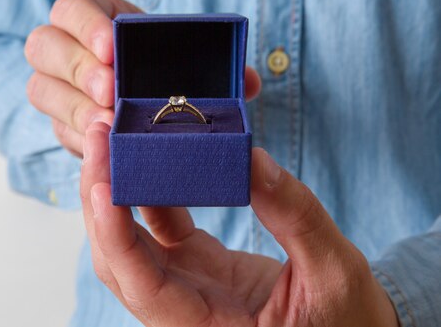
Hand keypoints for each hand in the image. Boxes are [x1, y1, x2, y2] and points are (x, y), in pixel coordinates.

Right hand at [25, 0, 260, 156]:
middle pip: (43, 46)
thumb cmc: (165, 72)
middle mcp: (68, 49)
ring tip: (109, 124)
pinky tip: (105, 146)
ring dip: (73, 108)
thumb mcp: (187, 61)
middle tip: (111, 92)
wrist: (146, 104)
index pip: (71, 9)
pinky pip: (58, 129)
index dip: (84, 25)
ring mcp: (60, 88)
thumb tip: (250, 82)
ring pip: (40, 88)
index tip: (112, 48)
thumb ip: (215, 68)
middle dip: (76, 68)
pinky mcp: (64, 123)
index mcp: (96, 19)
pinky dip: (80, 137)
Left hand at [80, 124, 398, 326]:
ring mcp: (183, 283)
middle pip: (117, 256)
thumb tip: (253, 159)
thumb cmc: (346, 321)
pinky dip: (149, 190)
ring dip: (116, 189)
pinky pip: (157, 225)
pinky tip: (152, 155)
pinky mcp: (193, 263)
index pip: (142, 284)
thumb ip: (296, 217)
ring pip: (129, 238)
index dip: (115, 235)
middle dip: (100, 197)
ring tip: (113, 138)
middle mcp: (181, 308)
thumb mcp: (334, 271)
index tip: (102, 186)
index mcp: (206, 326)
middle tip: (99, 138)